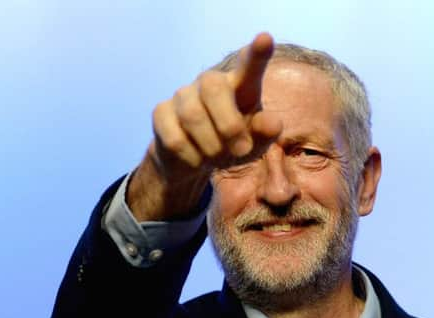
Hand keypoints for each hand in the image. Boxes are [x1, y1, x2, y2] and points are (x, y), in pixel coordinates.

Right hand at [127, 32, 281, 220]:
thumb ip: (265, 134)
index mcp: (240, 85)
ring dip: (211, 147)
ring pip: (192, 116)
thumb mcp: (255, 144)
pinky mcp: (161, 113)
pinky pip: (175, 138)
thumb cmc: (232, 145)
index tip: (265, 39)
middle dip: (229, 125)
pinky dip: (192, 158)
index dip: (257, 53)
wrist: (195, 161)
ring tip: (217, 157)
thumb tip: (271, 124)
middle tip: (241, 150)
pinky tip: (197, 160)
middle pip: (213, 87)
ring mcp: (183, 95)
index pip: (249, 64)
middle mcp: (210, 83)